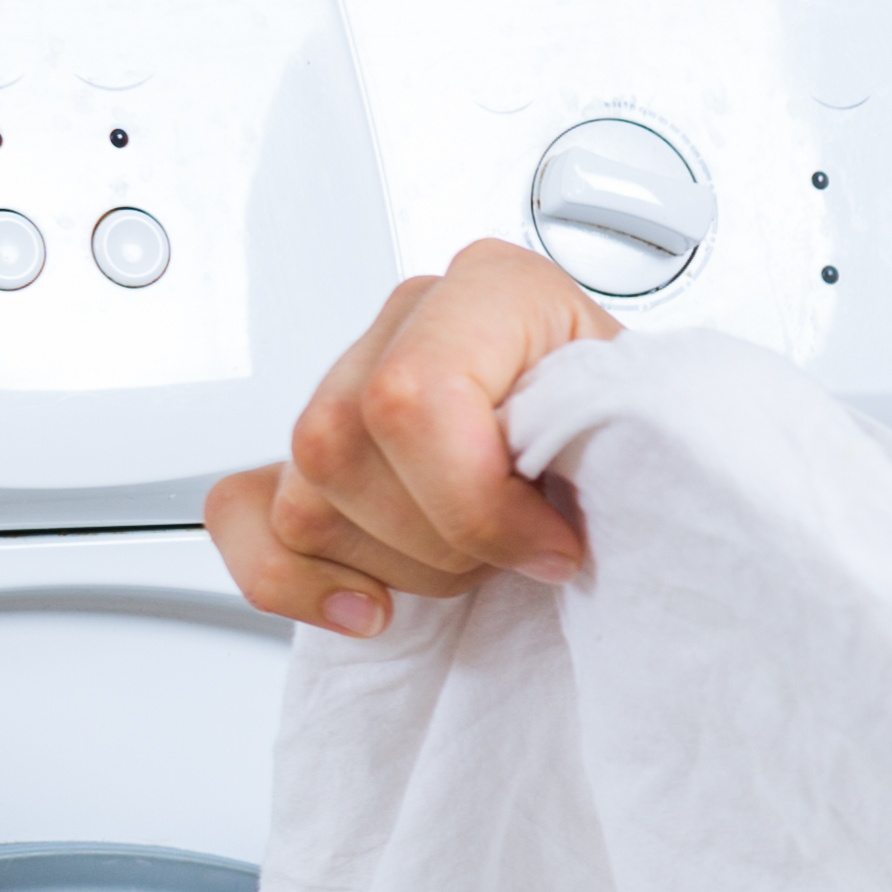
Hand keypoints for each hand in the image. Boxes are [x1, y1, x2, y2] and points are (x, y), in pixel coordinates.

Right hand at [203, 239, 619, 631]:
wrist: (627, 452)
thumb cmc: (634, 435)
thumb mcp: (649, 422)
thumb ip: (604, 440)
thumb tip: (566, 503)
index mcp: (492, 288)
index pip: (412, 397)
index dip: (477, 502)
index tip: (554, 549)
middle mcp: (407, 324)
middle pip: (343, 450)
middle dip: (443, 540)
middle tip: (521, 554)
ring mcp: (343, 385)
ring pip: (303, 498)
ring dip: (398, 564)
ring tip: (477, 556)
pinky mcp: (301, 454)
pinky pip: (242, 516)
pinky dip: (294, 579)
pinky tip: (368, 604)